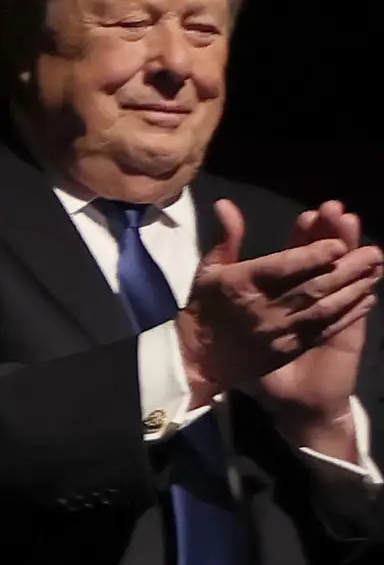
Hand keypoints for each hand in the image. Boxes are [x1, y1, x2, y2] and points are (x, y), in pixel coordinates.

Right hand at [180, 201, 381, 418]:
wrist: (198, 360)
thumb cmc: (206, 308)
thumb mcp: (209, 270)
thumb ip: (226, 238)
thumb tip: (227, 204)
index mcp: (242, 284)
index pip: (282, 267)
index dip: (312, 256)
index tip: (338, 244)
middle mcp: (263, 308)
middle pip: (312, 286)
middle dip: (346, 269)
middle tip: (374, 253)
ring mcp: (279, 332)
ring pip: (324, 308)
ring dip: (353, 289)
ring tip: (375, 271)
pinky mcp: (290, 349)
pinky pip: (325, 329)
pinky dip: (348, 314)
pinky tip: (367, 299)